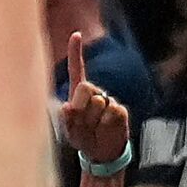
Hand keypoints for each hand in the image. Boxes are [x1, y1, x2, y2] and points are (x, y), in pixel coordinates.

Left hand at [58, 34, 128, 165]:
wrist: (102, 152)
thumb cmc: (83, 138)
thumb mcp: (71, 132)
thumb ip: (67, 120)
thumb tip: (66, 107)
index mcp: (77, 94)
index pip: (77, 70)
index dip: (76, 52)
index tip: (76, 34)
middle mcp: (94, 93)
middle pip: (85, 87)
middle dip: (80, 105)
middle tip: (82, 122)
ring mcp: (109, 101)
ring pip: (99, 102)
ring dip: (92, 119)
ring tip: (93, 128)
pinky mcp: (121, 110)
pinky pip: (112, 113)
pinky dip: (105, 124)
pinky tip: (105, 129)